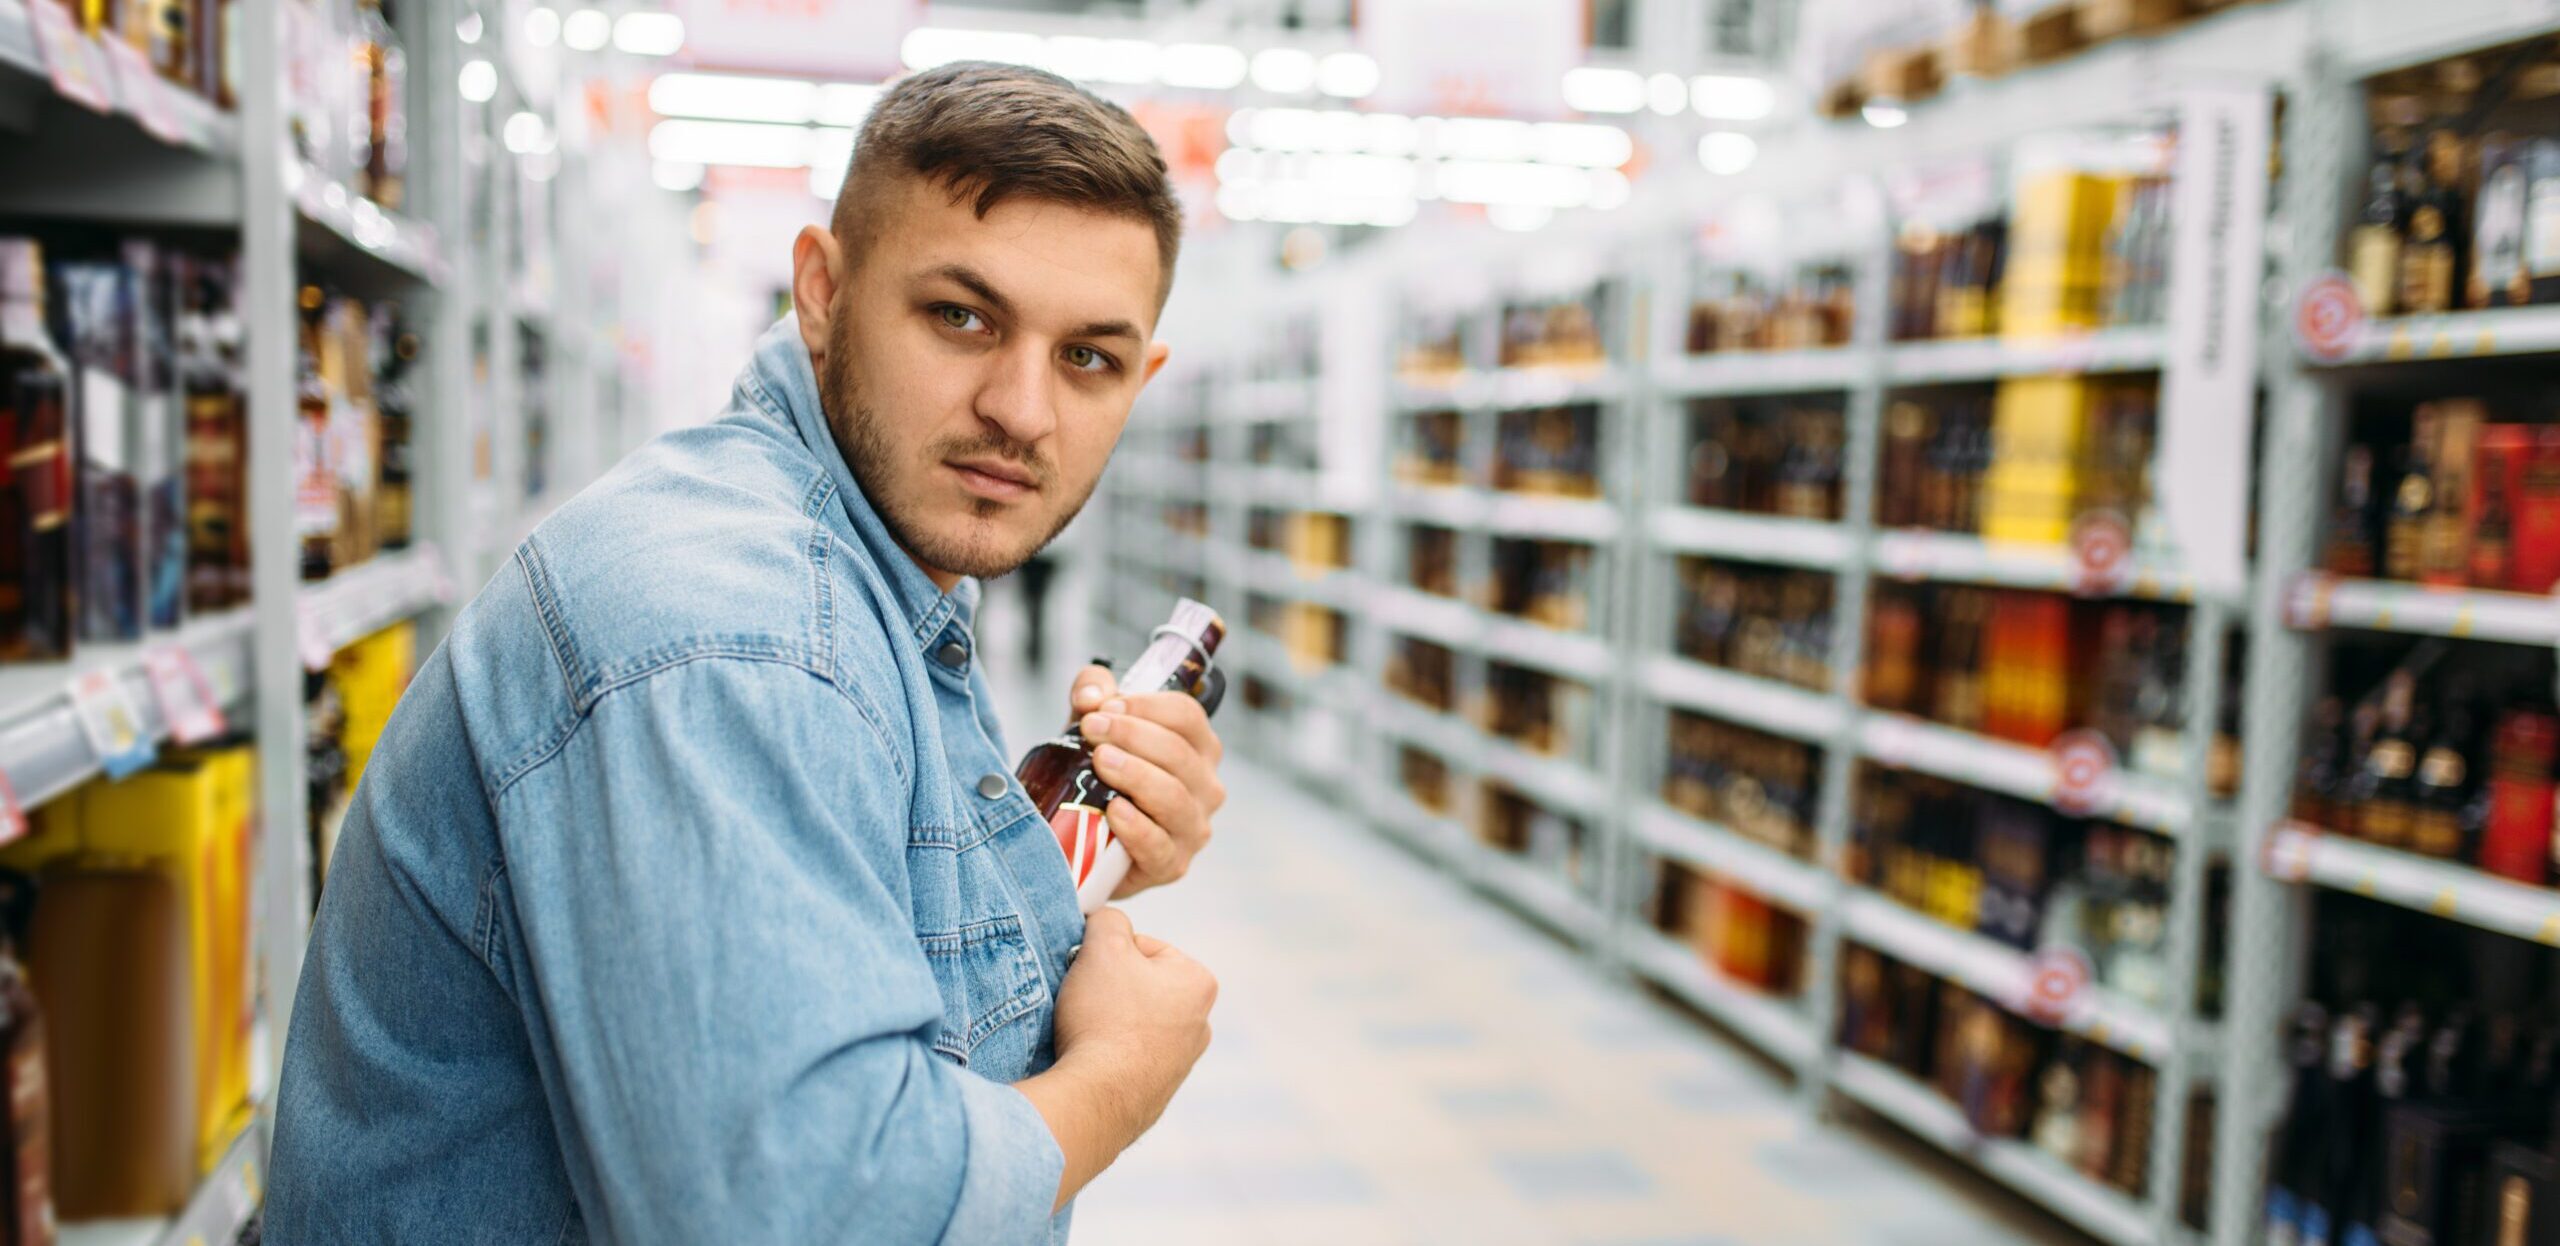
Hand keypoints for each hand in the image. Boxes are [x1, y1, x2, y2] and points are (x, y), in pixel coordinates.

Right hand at [1027, 908, 1215, 1197]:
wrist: (1098, 1097)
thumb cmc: (1105, 1018)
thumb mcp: (1103, 946)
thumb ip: (1109, 920)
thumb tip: (1108, 922)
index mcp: (1200, 983)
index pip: (1145, 947)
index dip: (1107, 954)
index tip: (1089, 971)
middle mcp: (1200, 1024)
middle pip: (1140, 986)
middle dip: (1109, 988)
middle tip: (1084, 999)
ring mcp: (1181, 1062)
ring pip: (1132, 1022)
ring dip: (1106, 1021)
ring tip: (1084, 1030)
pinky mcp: (1157, 1091)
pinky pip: (1125, 1057)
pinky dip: (1107, 1053)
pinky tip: (1091, 1058)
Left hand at [1069, 663, 1225, 896]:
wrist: (1088, 843)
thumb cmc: (1102, 777)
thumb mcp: (1096, 730)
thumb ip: (1092, 697)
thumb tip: (1091, 695)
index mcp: (1198, 747)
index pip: (1186, 716)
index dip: (1145, 706)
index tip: (1105, 707)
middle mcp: (1206, 787)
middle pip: (1178, 752)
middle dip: (1131, 735)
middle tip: (1091, 729)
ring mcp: (1193, 828)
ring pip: (1173, 797)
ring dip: (1134, 774)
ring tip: (1100, 761)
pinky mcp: (1173, 864)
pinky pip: (1159, 845)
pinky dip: (1136, 826)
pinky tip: (1113, 810)